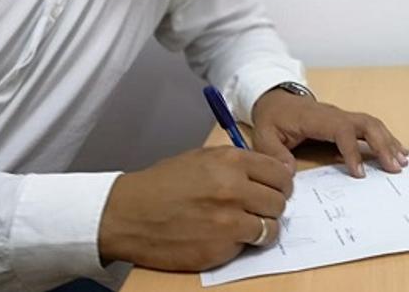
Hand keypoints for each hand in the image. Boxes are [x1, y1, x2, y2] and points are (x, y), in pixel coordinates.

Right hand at [98, 146, 292, 270]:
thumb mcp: (201, 159)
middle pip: (279, 200)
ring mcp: (228, 221)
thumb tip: (271, 170)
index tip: (276, 188)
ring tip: (246, 225)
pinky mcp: (220, 248)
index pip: (280, 172)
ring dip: (262, 227)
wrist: (128, 214)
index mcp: (231, 161)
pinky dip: (242, 243)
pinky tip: (226, 237)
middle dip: (272, 205)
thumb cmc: (163, 184)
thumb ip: (237, 163)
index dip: (281, 182)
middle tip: (260, 209)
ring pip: (270, 226)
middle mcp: (234, 189)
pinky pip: (248, 246)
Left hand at [251, 89, 408, 177]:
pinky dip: (386, 138)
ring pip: (372, 124)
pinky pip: (370, 126)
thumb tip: (288, 173)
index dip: (353, 151)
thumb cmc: (272, 118)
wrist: (275, 98)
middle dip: (382, 145)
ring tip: (402, 162)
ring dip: (389, 142)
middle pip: (366, 123)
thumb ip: (274, 154)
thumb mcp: (264, 136)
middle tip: (395, 168)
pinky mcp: (345, 120)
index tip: (360, 174)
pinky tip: (398, 151)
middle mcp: (335, 114)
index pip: (342, 130)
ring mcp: (342, 116)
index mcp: (316, 118)